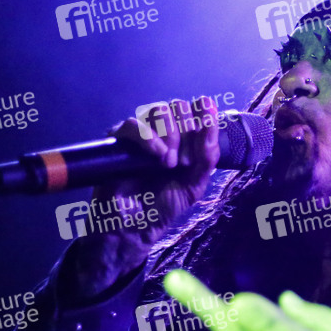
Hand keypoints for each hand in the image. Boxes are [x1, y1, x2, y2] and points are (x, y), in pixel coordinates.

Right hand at [72, 98, 220, 297]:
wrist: (135, 224)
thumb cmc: (164, 204)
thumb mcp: (195, 183)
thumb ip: (207, 157)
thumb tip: (211, 126)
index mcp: (184, 138)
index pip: (197, 109)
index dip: (204, 117)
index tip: (205, 137)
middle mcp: (163, 131)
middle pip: (179, 106)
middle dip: (187, 133)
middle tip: (182, 162)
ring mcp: (141, 134)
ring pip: (159, 110)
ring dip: (170, 136)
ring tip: (168, 164)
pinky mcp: (119, 140)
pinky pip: (134, 124)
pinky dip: (149, 138)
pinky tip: (157, 157)